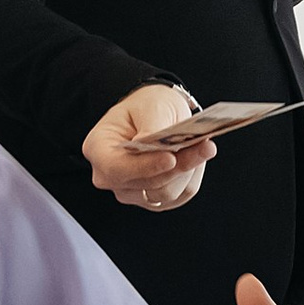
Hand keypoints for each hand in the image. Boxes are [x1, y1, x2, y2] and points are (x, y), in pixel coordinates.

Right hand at [83, 84, 215, 210]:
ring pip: (167, 193)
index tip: (171, 158)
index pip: (118, 168)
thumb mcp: (151, 105)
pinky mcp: (152, 199)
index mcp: (98, 148)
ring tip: (201, 147)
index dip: (145, 167)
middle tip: (205, 146)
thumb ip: (152, 125)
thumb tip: (155, 145)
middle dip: (179, 165)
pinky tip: (194, 157)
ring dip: (188, 170)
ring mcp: (130, 191)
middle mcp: (109, 175)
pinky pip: (179, 196)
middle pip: (147, 184)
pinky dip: (191, 177)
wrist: (155, 112)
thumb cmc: (147, 106)